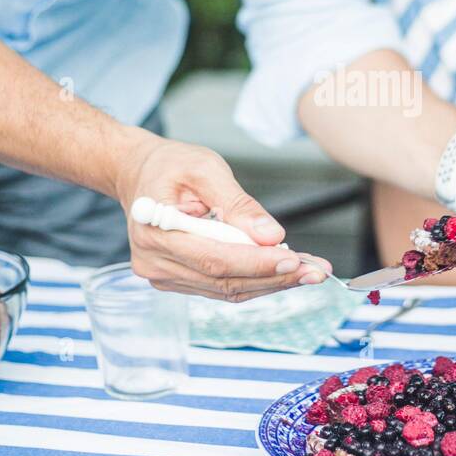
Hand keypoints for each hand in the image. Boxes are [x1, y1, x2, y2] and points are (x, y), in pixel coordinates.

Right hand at [114, 132, 330, 300]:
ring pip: (226, 289)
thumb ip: (238, 202)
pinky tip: (284, 270)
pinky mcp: (177, 281)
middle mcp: (155, 262)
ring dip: (271, 282)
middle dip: (275, 276)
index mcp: (156, 230)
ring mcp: (163, 276)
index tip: (296, 259)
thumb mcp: (205, 168)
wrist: (139, 174)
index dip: (257, 263)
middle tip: (317, 271)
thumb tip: (271, 235)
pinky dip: (256, 280)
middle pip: (224, 280)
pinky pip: (221, 287)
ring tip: (310, 271)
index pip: (215, 257)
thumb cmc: (170, 166)